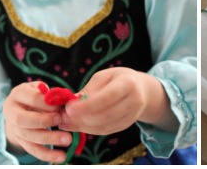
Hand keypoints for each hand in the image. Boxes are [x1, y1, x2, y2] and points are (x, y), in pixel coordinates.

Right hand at [4, 82, 71, 162]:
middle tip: (59, 120)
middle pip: (23, 120)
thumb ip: (50, 94)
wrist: (18, 108)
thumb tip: (65, 101)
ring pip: (29, 136)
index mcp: (18, 94)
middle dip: (43, 120)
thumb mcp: (40, 89)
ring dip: (49, 139)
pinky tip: (61, 157)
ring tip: (67, 139)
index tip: (60, 106)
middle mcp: (12, 112)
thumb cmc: (35, 95)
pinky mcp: (21, 141)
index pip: (31, 98)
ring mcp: (15, 129)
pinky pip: (33, 150)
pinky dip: (47, 155)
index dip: (46, 103)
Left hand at [59, 67, 177, 135]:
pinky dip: (90, 130)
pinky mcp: (128, 125)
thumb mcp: (104, 76)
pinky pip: (107, 130)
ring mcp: (133, 115)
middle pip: (106, 115)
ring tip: (66, 122)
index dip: (87, 105)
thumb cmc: (119, 79)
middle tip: (63, 117)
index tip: (69, 108)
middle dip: (82, 118)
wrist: (142, 89)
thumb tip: (71, 102)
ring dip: (83, 126)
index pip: (107, 97)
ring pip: (105, 126)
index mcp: (128, 83)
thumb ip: (89, 89)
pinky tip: (78, 126)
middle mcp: (135, 101)